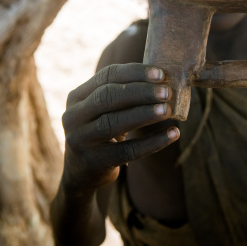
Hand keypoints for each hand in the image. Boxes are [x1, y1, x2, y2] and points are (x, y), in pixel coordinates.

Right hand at [60, 63, 178, 196]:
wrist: (80, 172)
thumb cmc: (102, 131)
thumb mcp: (103, 109)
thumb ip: (124, 93)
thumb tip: (163, 79)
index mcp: (77, 96)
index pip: (107, 76)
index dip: (135, 72)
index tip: (161, 74)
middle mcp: (73, 116)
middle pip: (108, 97)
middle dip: (140, 92)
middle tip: (167, 92)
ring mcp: (80, 140)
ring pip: (114, 122)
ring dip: (145, 114)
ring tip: (168, 110)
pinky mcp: (94, 162)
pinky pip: (127, 151)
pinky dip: (153, 142)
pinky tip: (173, 134)